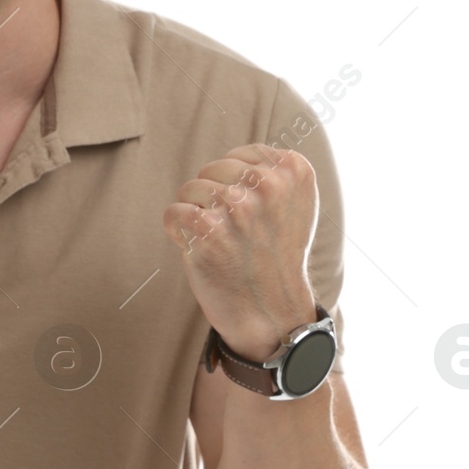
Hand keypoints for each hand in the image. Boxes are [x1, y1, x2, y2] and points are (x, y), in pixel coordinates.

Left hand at [162, 143, 318, 361]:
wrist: (273, 313)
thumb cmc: (277, 257)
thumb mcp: (294, 204)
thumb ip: (272, 172)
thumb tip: (237, 155)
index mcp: (294, 170)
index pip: (240, 155)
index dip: (236, 186)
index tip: (254, 217)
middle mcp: (268, 184)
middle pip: (212, 169)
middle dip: (213, 199)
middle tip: (235, 233)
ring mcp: (238, 206)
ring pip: (190, 189)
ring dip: (195, 216)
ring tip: (220, 242)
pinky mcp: (208, 229)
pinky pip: (173, 212)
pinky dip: (178, 233)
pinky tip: (201, 250)